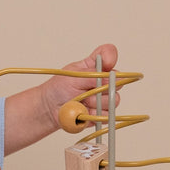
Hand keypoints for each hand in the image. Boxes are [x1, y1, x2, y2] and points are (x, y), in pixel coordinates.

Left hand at [4, 43, 119, 153]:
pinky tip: (83, 112)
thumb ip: (91, 76)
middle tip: (86, 90)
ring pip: (113, 100)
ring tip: (81, 102)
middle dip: (102, 87)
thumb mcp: (72, 76)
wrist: (51, 108)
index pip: (109, 54)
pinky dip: (93, 114)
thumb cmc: (58, 88)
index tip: (106, 63)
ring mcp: (104, 98)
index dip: (111, 57)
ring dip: (95, 102)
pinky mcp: (102, 114)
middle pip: (118, 81)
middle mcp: (103, 81)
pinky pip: (106, 115)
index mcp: (96, 66)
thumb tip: (108, 78)